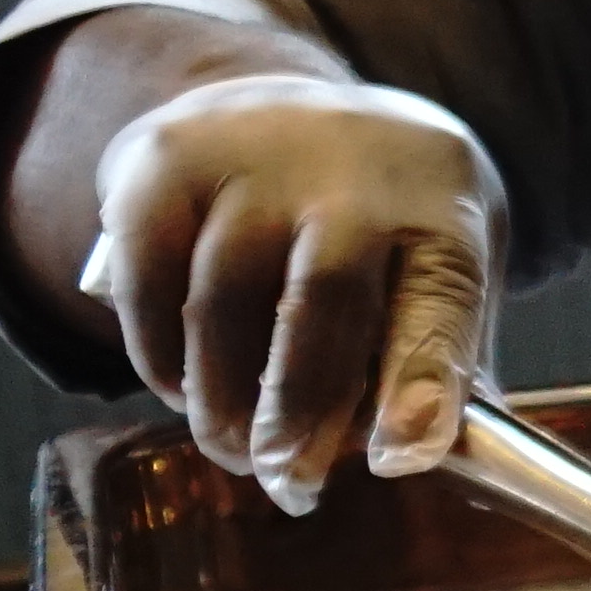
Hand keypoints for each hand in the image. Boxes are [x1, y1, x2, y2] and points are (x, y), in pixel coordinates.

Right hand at [78, 73, 504, 513]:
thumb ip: (441, 359)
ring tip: (235, 451)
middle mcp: (350, 165)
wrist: (289, 108)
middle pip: (320, 297)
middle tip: (289, 482)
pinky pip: (148, 285)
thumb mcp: (437, 266)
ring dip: (221, 399)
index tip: (401, 456)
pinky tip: (183, 391)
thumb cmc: (384, 222)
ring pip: (221, 299)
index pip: (442, 291)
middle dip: (298, 408)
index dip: (421, 377)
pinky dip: (160, 358)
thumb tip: (439, 467)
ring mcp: (249, 154)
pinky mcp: (161, 164)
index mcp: (443, 200)